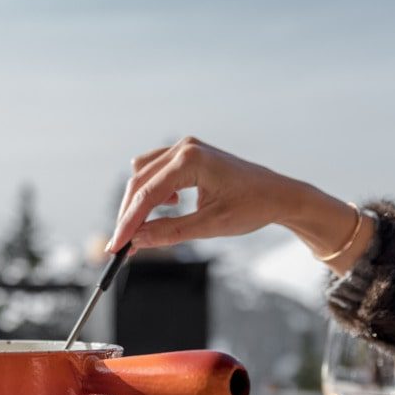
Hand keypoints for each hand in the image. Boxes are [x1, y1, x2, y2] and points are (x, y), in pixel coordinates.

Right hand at [106, 137, 371, 274]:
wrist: (279, 195)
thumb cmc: (252, 207)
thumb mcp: (210, 226)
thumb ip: (170, 232)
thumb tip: (137, 242)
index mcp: (191, 160)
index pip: (147, 194)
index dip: (128, 223)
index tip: (116, 247)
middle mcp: (184, 147)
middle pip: (139, 182)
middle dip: (129, 214)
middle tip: (123, 244)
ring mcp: (185, 147)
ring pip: (143, 174)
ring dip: (140, 201)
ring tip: (149, 225)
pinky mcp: (187, 154)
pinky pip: (155, 170)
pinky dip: (153, 191)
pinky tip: (171, 205)